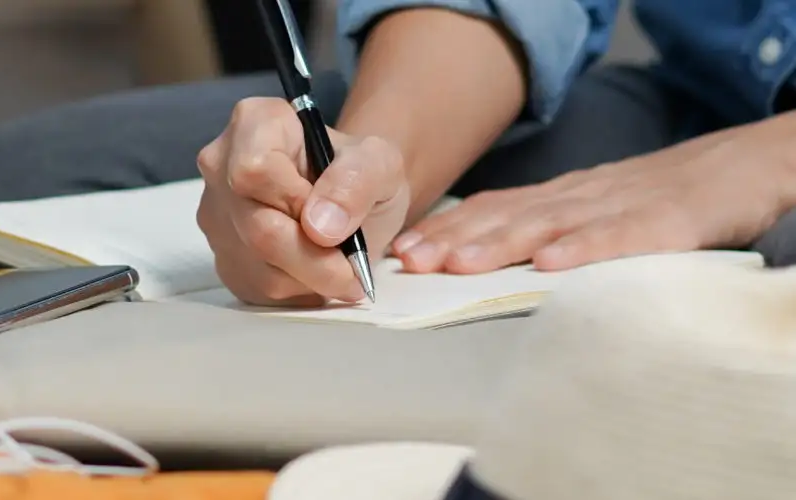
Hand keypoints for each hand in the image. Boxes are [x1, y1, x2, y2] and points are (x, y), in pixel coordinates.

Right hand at [196, 98, 410, 305]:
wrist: (349, 203)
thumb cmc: (357, 175)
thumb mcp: (379, 164)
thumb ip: (357, 182)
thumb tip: (321, 226)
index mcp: (254, 124)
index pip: (254, 171)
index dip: (296, 203)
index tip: (331, 217)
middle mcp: (221, 166)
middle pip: (256, 226)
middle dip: (313, 257)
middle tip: (352, 268)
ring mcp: (215, 215)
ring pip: (257, 264)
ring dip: (308, 277)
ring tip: (336, 263)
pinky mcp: (221, 258)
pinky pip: (255, 286)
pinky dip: (294, 289)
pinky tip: (312, 270)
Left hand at [391, 121, 795, 273]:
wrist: (739, 169)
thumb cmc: (656, 200)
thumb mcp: (589, 212)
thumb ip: (542, 232)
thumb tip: (477, 261)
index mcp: (558, 200)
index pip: (490, 212)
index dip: (445, 231)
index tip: (401, 252)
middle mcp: (577, 199)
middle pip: (506, 219)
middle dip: (454, 240)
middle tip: (410, 261)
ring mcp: (619, 208)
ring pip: (550, 225)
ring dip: (499, 244)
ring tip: (457, 264)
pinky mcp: (665, 223)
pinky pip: (619, 237)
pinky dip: (583, 249)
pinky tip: (550, 264)